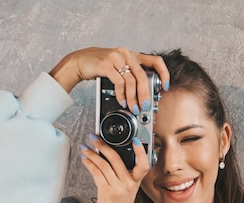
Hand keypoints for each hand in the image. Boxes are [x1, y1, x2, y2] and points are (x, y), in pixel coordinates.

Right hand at [49, 47, 169, 113]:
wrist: (79, 62)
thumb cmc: (99, 66)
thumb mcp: (118, 68)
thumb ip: (131, 75)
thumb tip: (144, 94)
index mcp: (132, 55)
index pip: (155, 61)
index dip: (164, 74)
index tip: (164, 87)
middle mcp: (126, 54)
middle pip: (143, 76)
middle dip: (146, 95)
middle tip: (145, 107)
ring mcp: (116, 57)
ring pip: (132, 81)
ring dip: (133, 98)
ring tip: (133, 108)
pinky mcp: (106, 64)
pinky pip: (119, 82)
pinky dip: (122, 95)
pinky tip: (122, 101)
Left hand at [79, 134, 149, 202]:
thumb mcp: (125, 192)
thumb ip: (121, 177)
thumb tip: (106, 160)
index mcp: (135, 183)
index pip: (143, 164)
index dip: (140, 151)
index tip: (134, 140)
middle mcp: (128, 184)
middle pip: (116, 158)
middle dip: (103, 145)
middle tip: (94, 137)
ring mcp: (118, 188)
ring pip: (104, 164)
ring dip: (92, 153)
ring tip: (85, 147)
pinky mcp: (107, 192)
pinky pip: (97, 172)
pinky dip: (89, 163)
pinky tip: (85, 159)